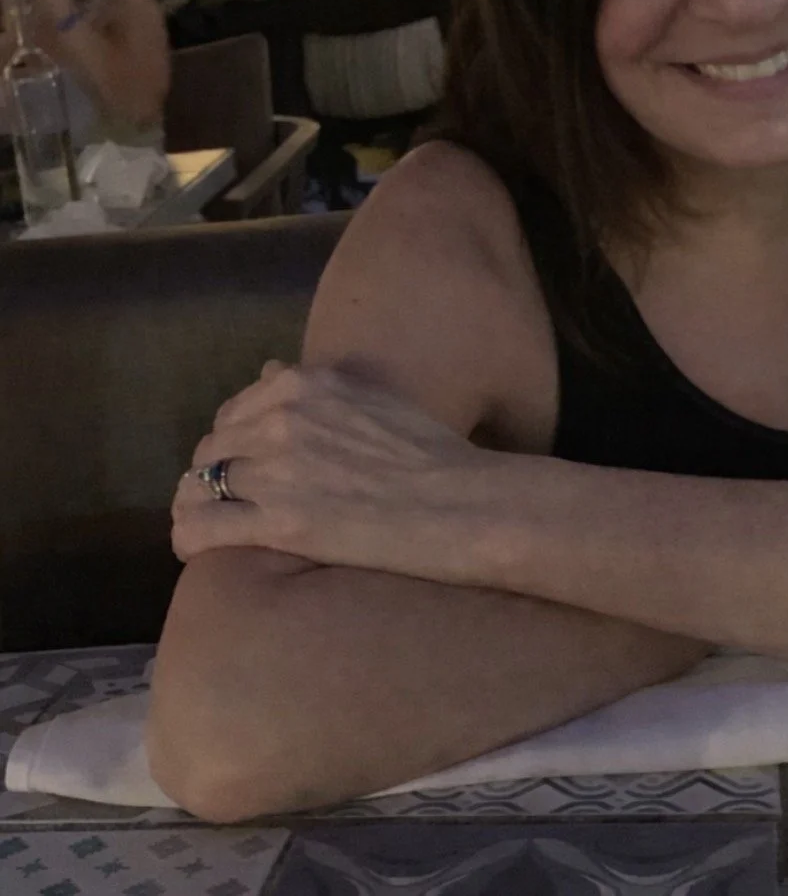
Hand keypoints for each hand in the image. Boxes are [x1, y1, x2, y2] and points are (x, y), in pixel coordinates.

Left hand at [173, 362, 495, 578]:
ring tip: (210, 531)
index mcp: (304, 384)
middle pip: (212, 449)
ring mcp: (276, 470)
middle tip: (232, 505)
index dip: (235, 444)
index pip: (235, 411)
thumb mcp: (371, 395)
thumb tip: (267, 369)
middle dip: (215, 477)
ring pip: (198, 488)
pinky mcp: (277, 522)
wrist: (458, 502)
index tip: (247, 468)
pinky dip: (191, 541)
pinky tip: (201, 553)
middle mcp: (281, 419)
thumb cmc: (430, 453)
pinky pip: (201, 530)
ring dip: (199, 509)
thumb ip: (316, 387)